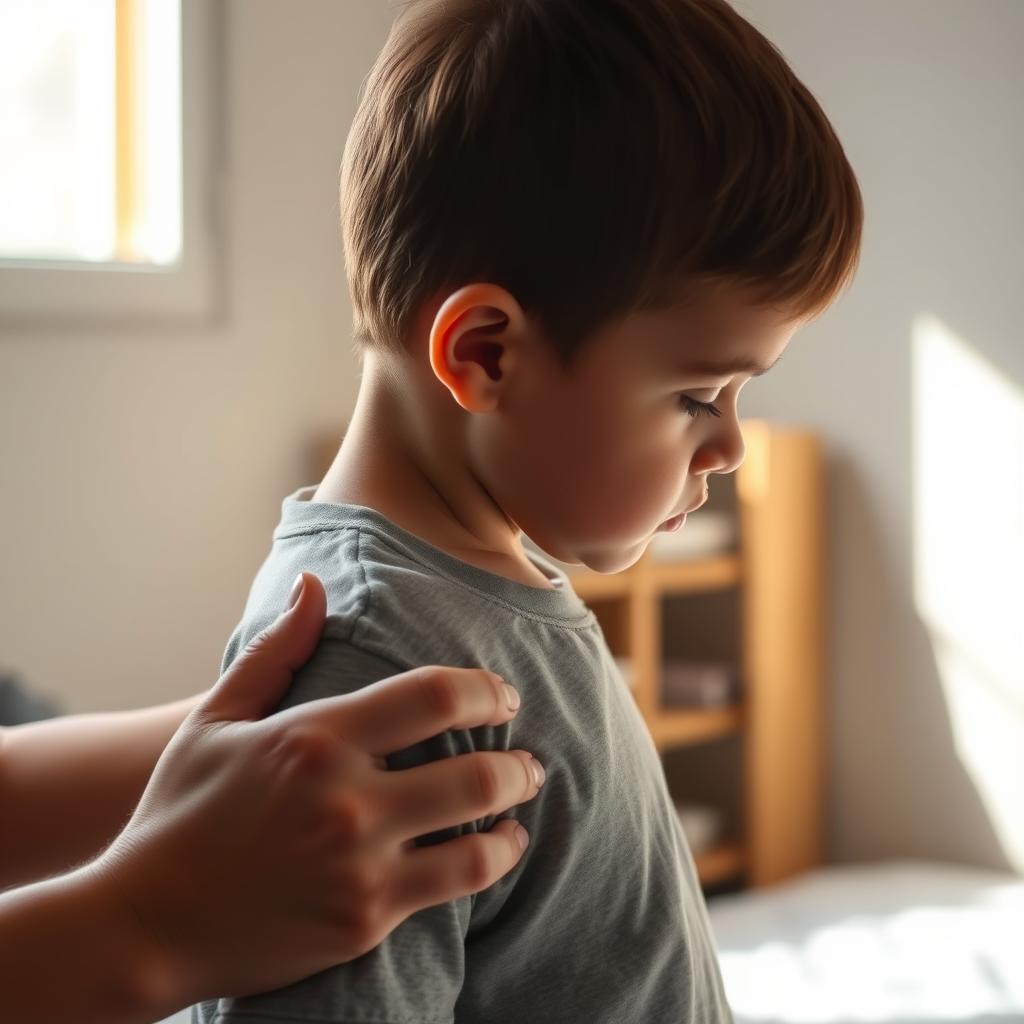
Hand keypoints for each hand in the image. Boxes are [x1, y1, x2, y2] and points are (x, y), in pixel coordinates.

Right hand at [91, 572, 542, 1013]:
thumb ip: (275, 650)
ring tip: (521, 803)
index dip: (484, 689)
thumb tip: (313, 585)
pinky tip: (494, 850)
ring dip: (513, 813)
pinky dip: (488, 862)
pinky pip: (454, 886)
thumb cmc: (180, 812)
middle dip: (517, 761)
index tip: (501, 695)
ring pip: (477, 834)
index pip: (433, 695)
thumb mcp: (216, 720)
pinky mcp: (364, 921)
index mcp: (316, 737)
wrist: (143, 926)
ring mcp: (360, 866)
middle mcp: (347, 800)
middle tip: (529, 758)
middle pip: (474, 769)